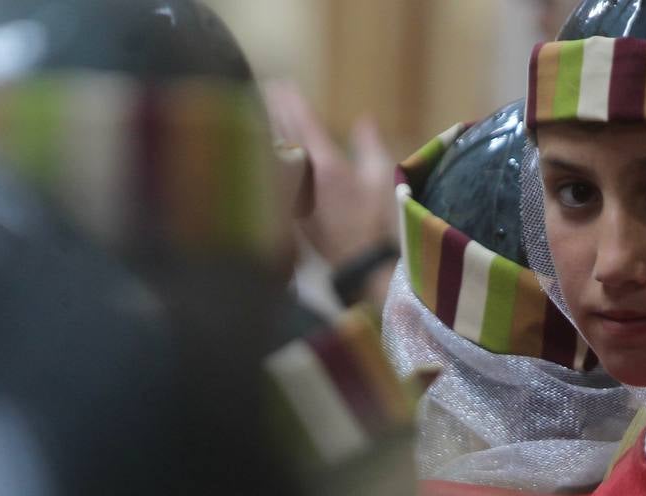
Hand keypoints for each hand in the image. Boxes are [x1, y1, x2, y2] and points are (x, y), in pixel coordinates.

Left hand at [264, 80, 396, 266]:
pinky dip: (274, 159)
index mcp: (327, 164)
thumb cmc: (377, 221)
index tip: (282, 83)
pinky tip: (271, 153)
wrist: (361, 262)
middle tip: (267, 89)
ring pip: (278, 156)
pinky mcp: (291, 210)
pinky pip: (278, 175)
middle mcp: (305, 175)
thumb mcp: (382, 179)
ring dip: (271, 132)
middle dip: (276, 111)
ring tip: (263, 114)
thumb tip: (363, 120)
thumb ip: (371, 145)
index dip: (292, 102)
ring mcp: (294, 193)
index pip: (304, 124)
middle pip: (285, 136)